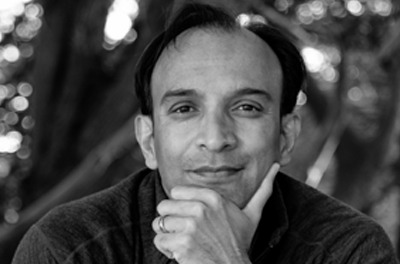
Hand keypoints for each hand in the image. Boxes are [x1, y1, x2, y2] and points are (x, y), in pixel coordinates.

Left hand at [152, 163, 279, 263]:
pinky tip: (181, 252)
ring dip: (168, 235)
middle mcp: (201, 209)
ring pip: (160, 223)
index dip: (180, 206)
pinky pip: (159, 240)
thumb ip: (262, 190)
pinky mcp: (183, 244)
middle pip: (165, 206)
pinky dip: (166, 249)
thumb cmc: (239, 242)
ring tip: (184, 242)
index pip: (176, 191)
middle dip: (171, 220)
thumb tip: (277, 167)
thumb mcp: (252, 214)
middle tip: (186, 231)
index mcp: (213, 197)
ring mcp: (191, 226)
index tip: (191, 217)